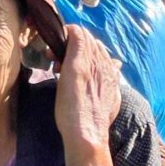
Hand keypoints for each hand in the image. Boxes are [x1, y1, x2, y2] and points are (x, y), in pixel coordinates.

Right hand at [54, 26, 120, 165]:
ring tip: (69, 70)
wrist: (86, 135)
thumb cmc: (73, 107)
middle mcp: (105, 66)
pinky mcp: (112, 94)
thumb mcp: (71, 72)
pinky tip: (94, 77)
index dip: (64, 36)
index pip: (81, 33)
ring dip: (84, 58)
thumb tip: (76, 29)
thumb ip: (77, 46)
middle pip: (90, 44)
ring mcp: (111, 80)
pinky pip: (108, 73)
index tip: (52, 50)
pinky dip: (99, 70)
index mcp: (94, 58)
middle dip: (73, 47)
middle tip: (56, 62)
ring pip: (99, 57)